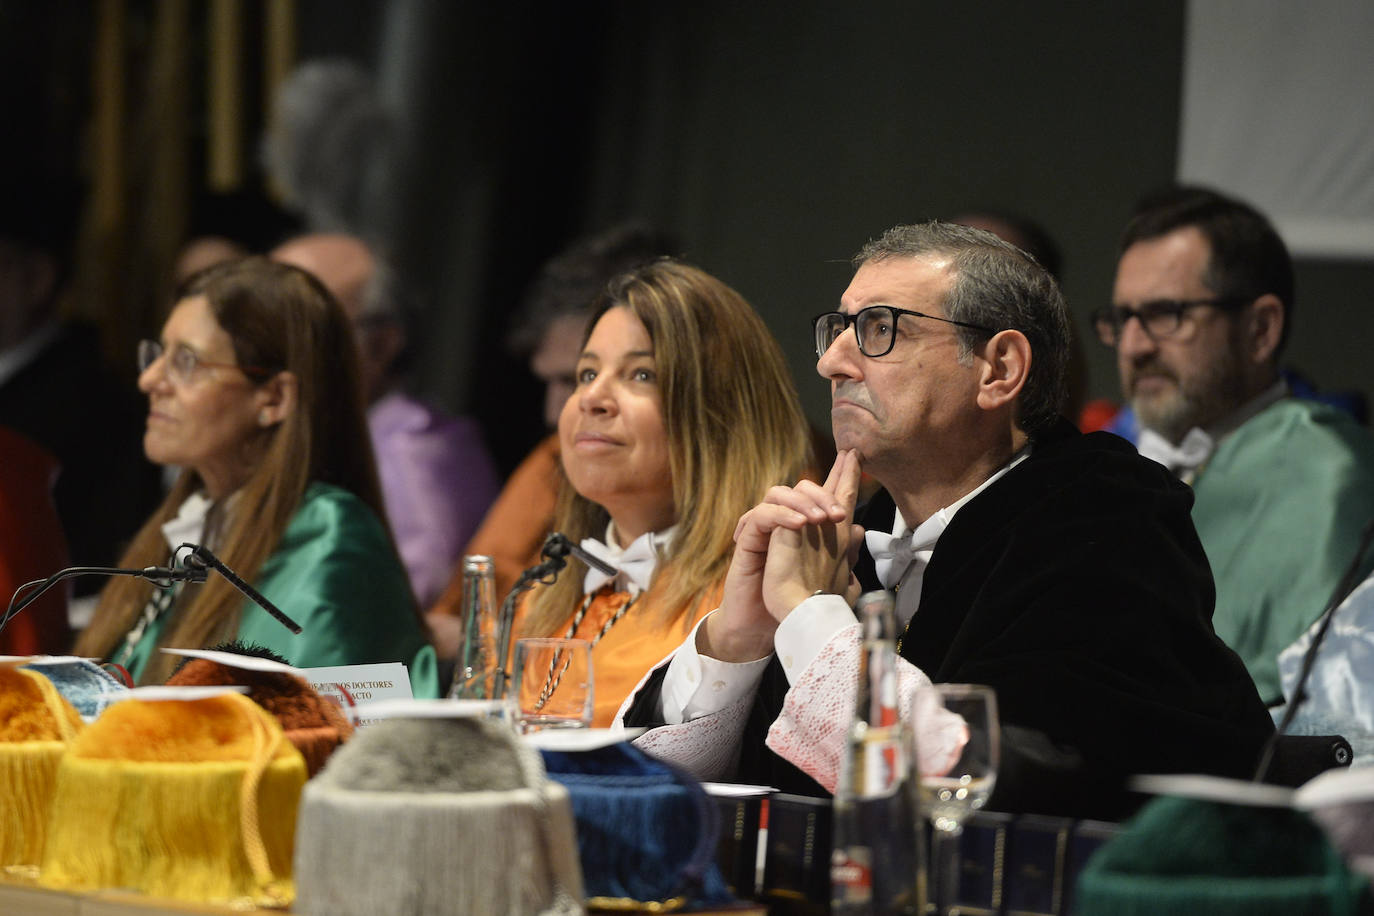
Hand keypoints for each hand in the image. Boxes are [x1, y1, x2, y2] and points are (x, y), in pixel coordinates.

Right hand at [761, 449, 863, 620]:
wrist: (761, 629)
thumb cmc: (791, 606)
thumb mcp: (829, 581)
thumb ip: (845, 555)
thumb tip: (860, 531)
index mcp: (808, 531)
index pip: (826, 495)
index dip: (842, 475)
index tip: (856, 455)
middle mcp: (787, 525)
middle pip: (802, 487)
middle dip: (825, 488)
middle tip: (839, 508)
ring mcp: (767, 531)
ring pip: (779, 492)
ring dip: (803, 501)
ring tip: (821, 520)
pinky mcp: (749, 540)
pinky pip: (761, 515)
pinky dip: (781, 515)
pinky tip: (799, 525)